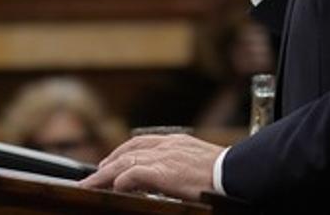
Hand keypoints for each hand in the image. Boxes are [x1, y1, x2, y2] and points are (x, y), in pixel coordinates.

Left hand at [79, 134, 222, 199]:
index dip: (122, 153)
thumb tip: (173, 178)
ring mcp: (165, 158)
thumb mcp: (199, 162)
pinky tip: (113, 188)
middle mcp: (167, 146)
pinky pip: (134, 174)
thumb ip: (181, 166)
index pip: (140, 143)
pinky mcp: (165, 173)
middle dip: (107, 164)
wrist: (238, 172)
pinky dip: (121, 180)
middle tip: (92, 177)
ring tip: (91, 186)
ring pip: (125, 162)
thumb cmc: (226, 172)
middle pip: (128, 152)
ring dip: (104, 175)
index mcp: (175, 142)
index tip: (110, 163)